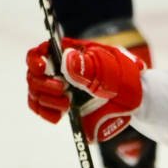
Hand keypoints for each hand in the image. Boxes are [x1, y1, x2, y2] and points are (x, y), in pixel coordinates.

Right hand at [25, 39, 143, 141]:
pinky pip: (41, 109)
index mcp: (68, 54)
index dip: (36, 60)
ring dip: (48, 100)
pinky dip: (47, 113)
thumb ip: (90, 67)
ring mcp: (58, 90)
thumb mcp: (111, 70)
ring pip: (35, 94)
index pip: (40, 52)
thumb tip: (67, 62)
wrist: (134, 102)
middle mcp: (58, 71)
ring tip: (68, 104)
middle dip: (44, 84)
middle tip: (64, 90)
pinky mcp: (61, 108)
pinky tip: (61, 115)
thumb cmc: (124, 78)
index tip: (43, 68)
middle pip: (33, 75)